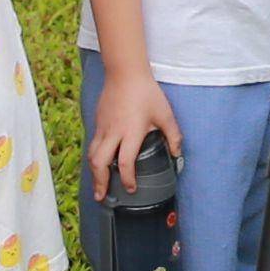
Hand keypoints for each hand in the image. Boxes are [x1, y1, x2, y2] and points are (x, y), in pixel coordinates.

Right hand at [90, 77, 184, 198]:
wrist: (125, 73)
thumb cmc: (146, 93)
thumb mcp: (164, 114)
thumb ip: (173, 135)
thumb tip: (178, 154)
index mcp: (131, 132)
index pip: (125, 162)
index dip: (127, 179)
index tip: (131, 189)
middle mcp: (113, 133)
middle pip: (100, 163)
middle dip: (100, 182)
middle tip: (102, 197)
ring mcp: (102, 128)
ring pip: (92, 155)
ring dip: (93, 173)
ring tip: (97, 186)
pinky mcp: (98, 122)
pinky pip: (92, 144)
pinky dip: (93, 158)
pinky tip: (98, 164)